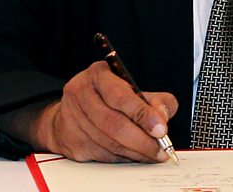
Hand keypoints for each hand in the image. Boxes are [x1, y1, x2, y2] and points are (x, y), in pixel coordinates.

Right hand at [30, 61, 177, 162]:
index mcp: (98, 75)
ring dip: (135, 153)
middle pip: (114, 124)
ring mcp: (72, 117)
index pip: (121, 96)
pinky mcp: (70, 140)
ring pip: (109, 143)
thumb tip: (162, 117)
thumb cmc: (107, 98)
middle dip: (142, 141)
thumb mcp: (134, 90)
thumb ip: (155, 100)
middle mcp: (80, 93)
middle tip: (160, 150)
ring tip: (151, 155)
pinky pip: (101, 155)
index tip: (161, 129)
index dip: (142, 115)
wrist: (71, 111)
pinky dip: (122, 158)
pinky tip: (133, 156)